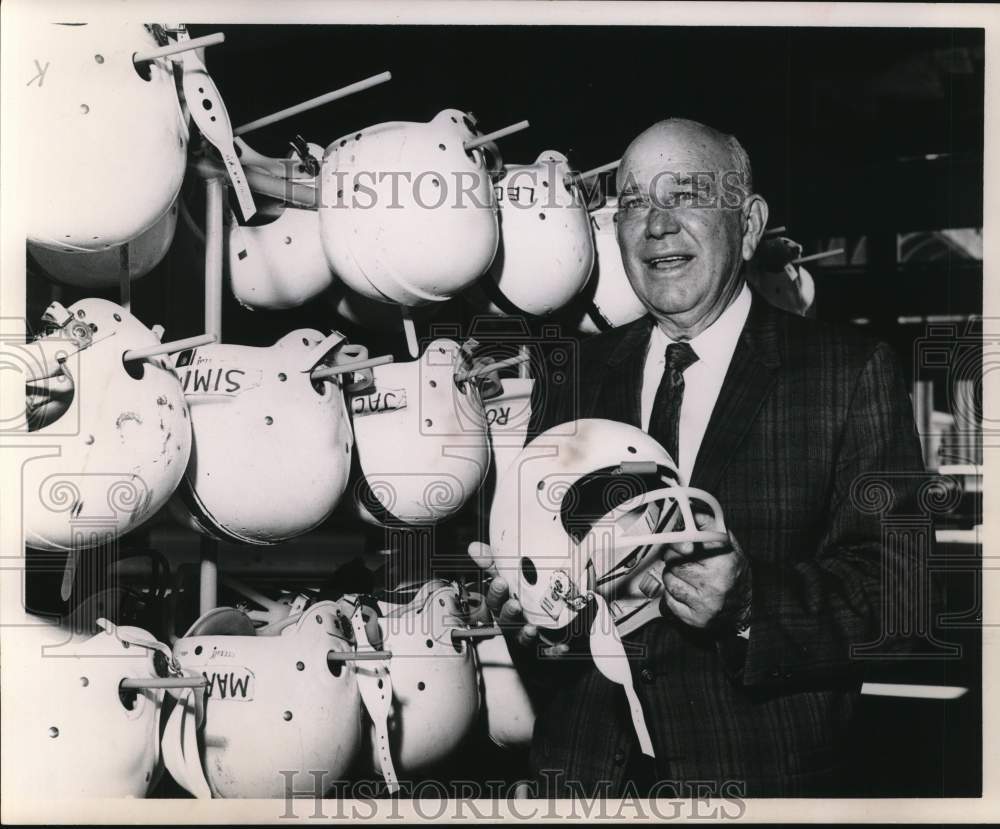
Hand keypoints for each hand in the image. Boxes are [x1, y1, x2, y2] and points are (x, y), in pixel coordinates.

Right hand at [467, 541, 568, 656]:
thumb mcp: (508, 573)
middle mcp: (513, 620)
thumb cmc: (522, 591)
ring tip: (532, 628)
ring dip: (525, 633)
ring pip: (522, 636)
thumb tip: (473, 547)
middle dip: (508, 612)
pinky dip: (555, 650)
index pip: (494, 600)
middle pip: (506, 620)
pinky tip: (562, 647)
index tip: (501, 581)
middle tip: (514, 604)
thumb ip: (493, 561)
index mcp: (502, 603)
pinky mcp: (546, 644)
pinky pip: (549, 650)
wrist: (552, 611)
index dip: (496, 593)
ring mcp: (528, 633)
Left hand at [660, 513, 750, 631]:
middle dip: (675, 557)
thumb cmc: (734, 570)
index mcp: (723, 560)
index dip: (678, 540)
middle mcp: (714, 583)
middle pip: (673, 561)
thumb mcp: (728, 542)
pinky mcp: (696, 619)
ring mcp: (705, 603)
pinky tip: (688, 591)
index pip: (685, 542)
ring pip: (669, 579)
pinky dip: (674, 594)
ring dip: (673, 576)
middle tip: (687, 559)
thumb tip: (689, 511)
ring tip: (689, 576)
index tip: (678, 541)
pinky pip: (669, 600)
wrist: (747, 604)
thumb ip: (709, 524)